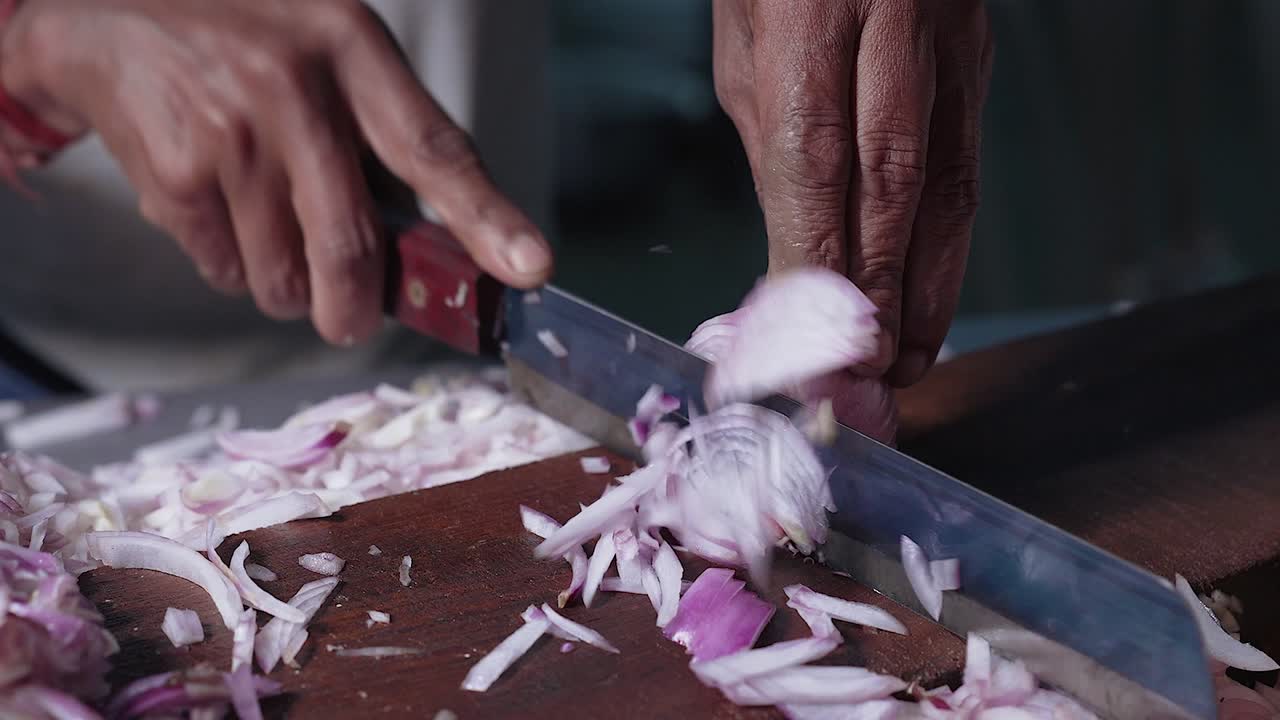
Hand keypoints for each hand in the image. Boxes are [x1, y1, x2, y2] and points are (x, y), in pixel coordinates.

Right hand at [0, 0, 552, 344]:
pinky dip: (231, 263)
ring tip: (264, 224)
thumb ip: (378, 130)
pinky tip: (216, 204)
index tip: (529, 267)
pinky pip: (226, 270)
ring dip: (285, 282)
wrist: (101, 10)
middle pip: (351, 247)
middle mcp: (293, 89)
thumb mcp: (324, 44)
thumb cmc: (240, 34)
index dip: (486, 218)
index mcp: (349, 46)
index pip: (435, 148)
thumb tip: (432, 247)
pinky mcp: (176, 176)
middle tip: (350, 321)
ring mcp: (230, 135)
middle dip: (355, 308)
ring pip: (284, 277)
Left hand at [713, 0, 991, 388]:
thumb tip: (794, 248)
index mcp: (814, 10)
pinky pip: (968, 165)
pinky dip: (950, 243)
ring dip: (928, 283)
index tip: (810, 335)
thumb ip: (773, 139)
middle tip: (861, 368)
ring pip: (947, 181)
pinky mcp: (980, 60)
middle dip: (878, 287)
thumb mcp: (747, 40)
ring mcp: (951, 42)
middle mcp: (896, 24)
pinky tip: (933, 294)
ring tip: (906, 357)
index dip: (819, 256)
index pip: (818, 156)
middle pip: (892, 178)